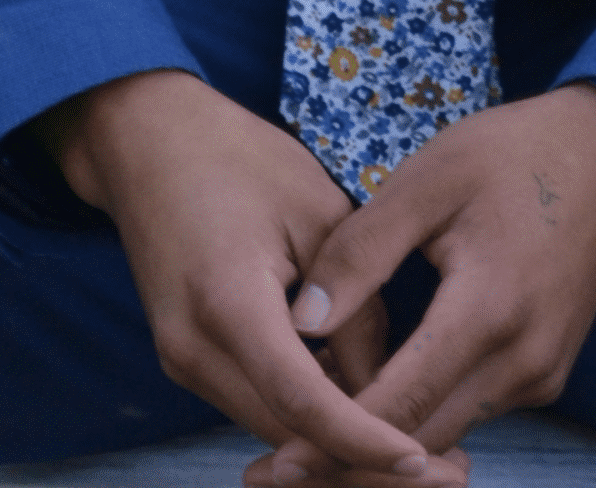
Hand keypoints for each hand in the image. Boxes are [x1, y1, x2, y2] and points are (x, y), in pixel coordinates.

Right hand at [34, 70, 439, 479]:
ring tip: (418, 443)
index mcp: (229, 304)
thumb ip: (356, 304)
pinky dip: (308, 415)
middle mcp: (194, 351)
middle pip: (289, 437)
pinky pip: (257, 403)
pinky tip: (363, 399)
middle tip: (449, 468)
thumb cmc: (238, 157)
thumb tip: (388, 385)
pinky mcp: (187, 360)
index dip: (365, 442)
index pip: (303, 403)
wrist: (146, 140)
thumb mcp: (317, 210)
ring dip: (338, 443)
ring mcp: (183, 362)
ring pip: (274, 429)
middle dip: (363, 460)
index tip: (424, 462)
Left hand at [245, 85, 595, 487]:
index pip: (400, 404)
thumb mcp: (427, 178)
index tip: (276, 461)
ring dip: (384, 442)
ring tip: (312, 433)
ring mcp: (541, 374)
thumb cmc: (510, 153)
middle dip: (349, 458)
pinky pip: (472, 411)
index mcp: (488, 311)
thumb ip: (361, 251)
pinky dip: (422, 418)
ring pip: (447, 434)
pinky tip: (374, 398)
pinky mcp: (545, 373)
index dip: (331, 438)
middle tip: (276, 465)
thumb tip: (300, 321)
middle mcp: (522, 362)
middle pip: (422, 443)